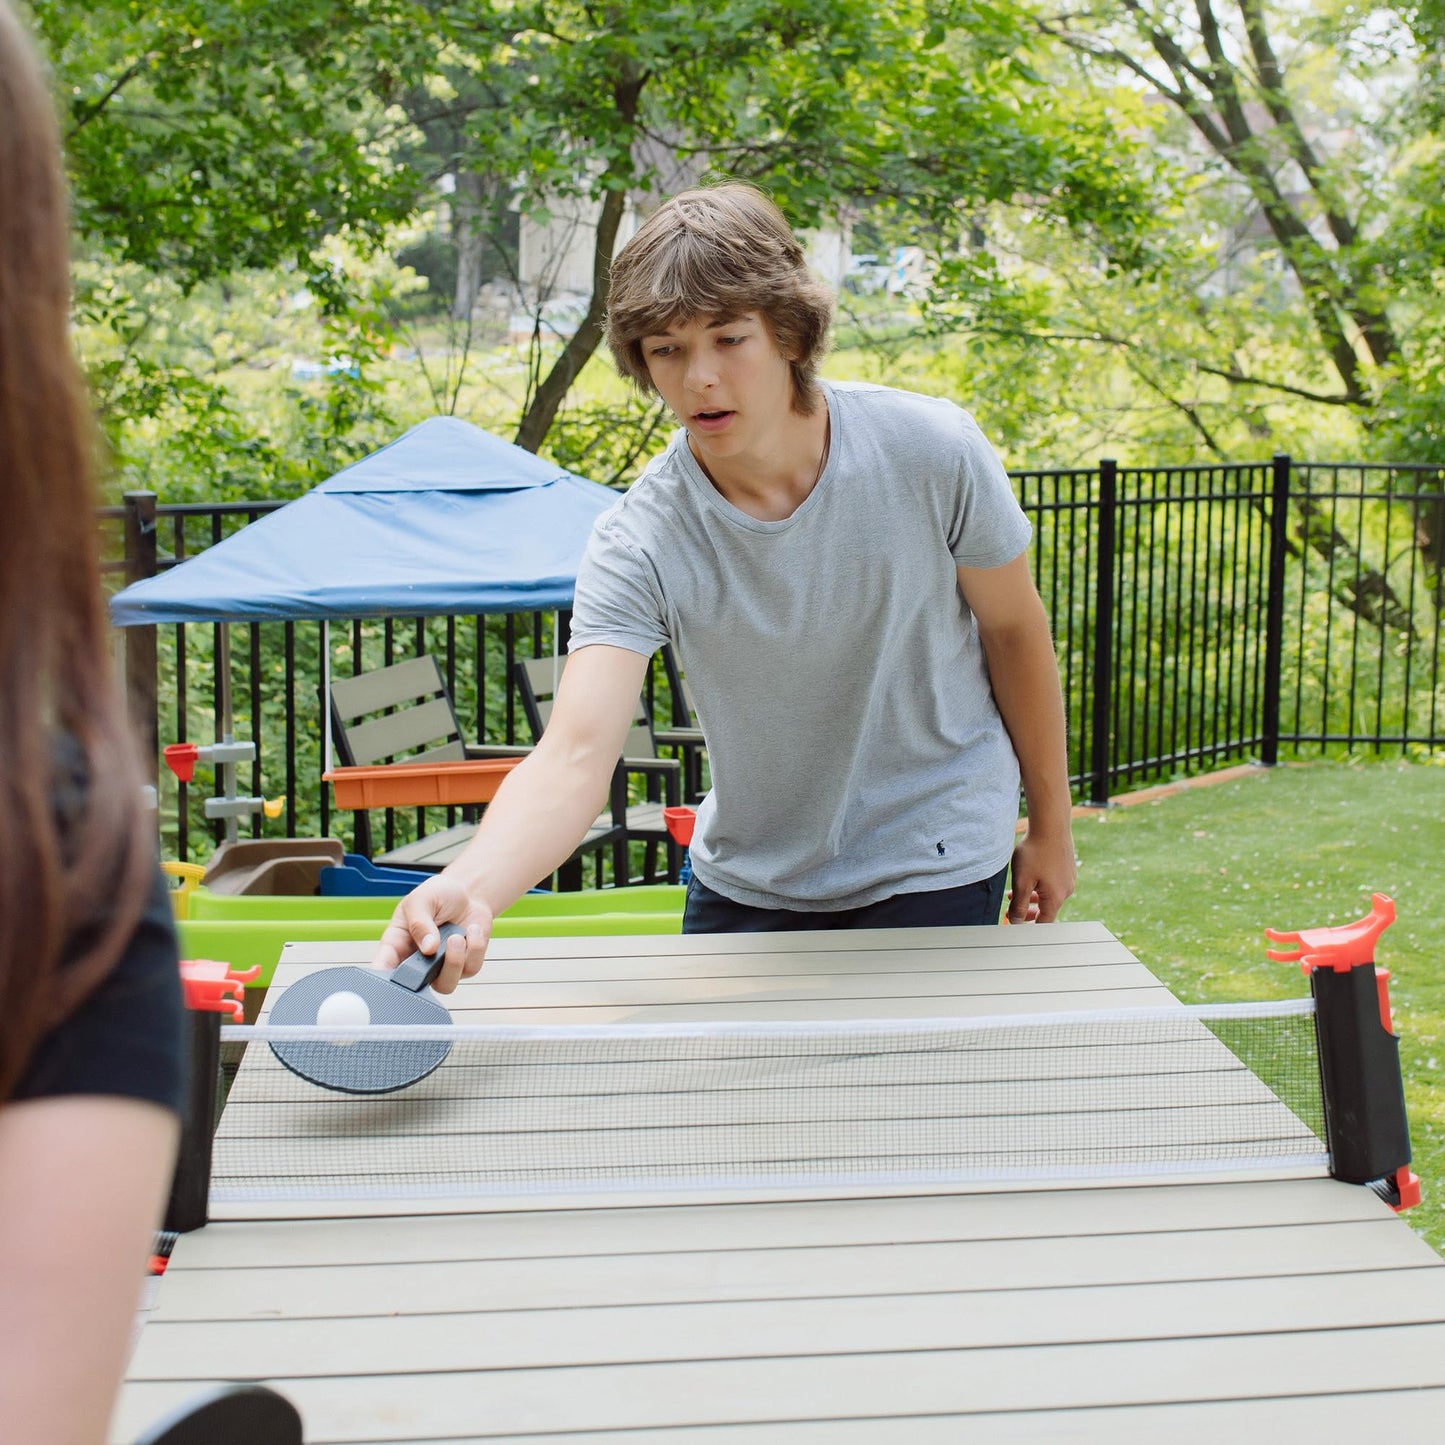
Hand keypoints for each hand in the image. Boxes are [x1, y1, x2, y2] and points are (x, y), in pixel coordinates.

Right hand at [371, 875, 492, 994]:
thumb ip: (420, 922)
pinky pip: (470, 968)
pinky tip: (472, 930)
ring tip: (456, 936)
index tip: (386, 978)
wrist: (468, 893)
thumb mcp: (422, 899)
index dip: (382, 977)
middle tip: (432, 949)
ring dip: (454, 960)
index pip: (383, 966)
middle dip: (423, 975)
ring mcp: (441, 967)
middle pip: (413, 987)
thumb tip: (427, 948)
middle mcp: (417, 961)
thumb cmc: (439, 895)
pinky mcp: (465, 966)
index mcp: (397, 944)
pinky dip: (474, 948)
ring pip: (445, 984)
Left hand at [1007, 827, 1076, 922]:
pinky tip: (1028, 875)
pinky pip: (1053, 883)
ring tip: (1014, 892)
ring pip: (1049, 894)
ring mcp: (1069, 878)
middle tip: (1013, 910)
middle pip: (1047, 909)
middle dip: (1029, 911)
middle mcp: (1066, 890)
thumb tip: (1015, 921)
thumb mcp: (1021, 882)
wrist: (1050, 825)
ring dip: (1032, 897)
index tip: (1015, 924)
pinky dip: (1040, 885)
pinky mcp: (1067, 867)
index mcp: (1056, 898)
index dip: (1029, 927)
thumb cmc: (1035, 852)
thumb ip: (1019, 905)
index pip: (1044, 923)